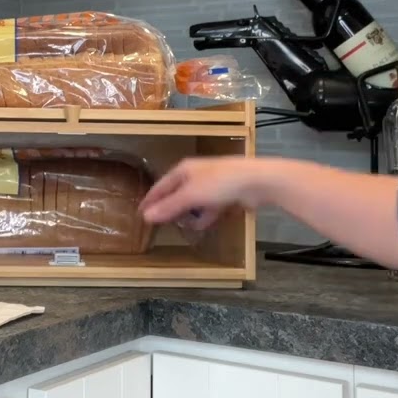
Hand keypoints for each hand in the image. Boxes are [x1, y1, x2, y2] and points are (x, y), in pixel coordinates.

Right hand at [139, 156, 266, 229]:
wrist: (256, 181)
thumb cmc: (219, 183)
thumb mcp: (191, 195)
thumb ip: (169, 206)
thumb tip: (146, 217)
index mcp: (183, 170)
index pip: (161, 186)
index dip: (151, 199)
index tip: (140, 213)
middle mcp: (195, 175)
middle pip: (177, 194)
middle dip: (170, 208)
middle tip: (160, 224)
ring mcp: (212, 185)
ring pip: (194, 202)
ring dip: (189, 214)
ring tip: (181, 227)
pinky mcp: (225, 195)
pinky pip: (209, 207)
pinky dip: (205, 216)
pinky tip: (202, 226)